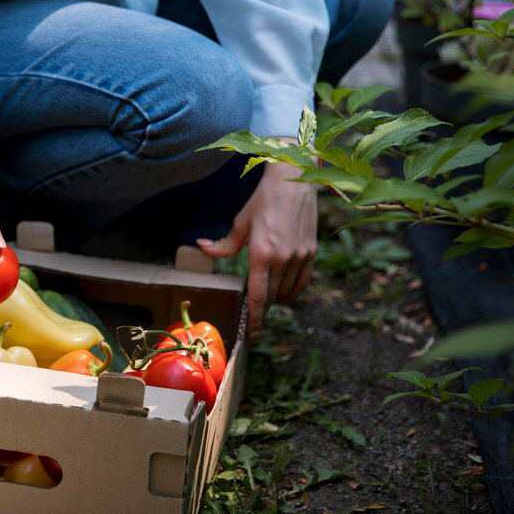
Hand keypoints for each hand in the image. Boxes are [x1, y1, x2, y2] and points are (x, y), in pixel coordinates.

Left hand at [196, 156, 316, 338]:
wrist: (294, 179)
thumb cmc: (263, 200)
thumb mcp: (240, 222)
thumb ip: (224, 244)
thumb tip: (202, 248)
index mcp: (261, 253)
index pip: (258, 296)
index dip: (255, 319)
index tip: (252, 334)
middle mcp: (282, 258)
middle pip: (272, 297)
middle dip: (262, 310)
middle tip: (253, 317)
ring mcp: (299, 256)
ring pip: (287, 292)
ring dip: (276, 299)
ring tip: (265, 298)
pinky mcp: (311, 252)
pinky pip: (302, 282)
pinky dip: (292, 290)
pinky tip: (283, 290)